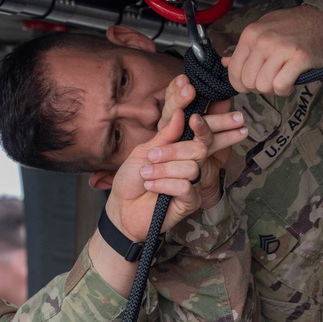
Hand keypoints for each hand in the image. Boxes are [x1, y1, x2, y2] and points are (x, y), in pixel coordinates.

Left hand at [107, 77, 246, 235]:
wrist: (121, 208)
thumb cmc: (132, 179)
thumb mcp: (144, 152)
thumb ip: (165, 136)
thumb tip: (181, 113)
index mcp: (182, 150)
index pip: (200, 135)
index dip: (201, 126)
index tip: (193, 118)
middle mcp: (191, 165)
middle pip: (199, 149)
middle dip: (173, 151)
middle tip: (151, 157)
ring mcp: (193, 184)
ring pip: (191, 168)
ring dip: (164, 170)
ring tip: (146, 175)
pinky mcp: (190, 202)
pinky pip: (185, 187)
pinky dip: (164, 184)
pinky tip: (150, 186)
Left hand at [221, 5, 322, 95]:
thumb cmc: (294, 28)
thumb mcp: (264, 30)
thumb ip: (245, 49)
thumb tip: (225, 62)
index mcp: (250, 34)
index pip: (233, 70)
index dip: (240, 84)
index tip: (251, 83)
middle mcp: (263, 40)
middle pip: (248, 81)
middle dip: (258, 87)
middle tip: (271, 80)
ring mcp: (280, 48)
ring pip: (263, 86)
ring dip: (273, 88)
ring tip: (282, 77)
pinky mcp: (298, 58)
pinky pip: (280, 86)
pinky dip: (285, 89)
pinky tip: (291, 80)